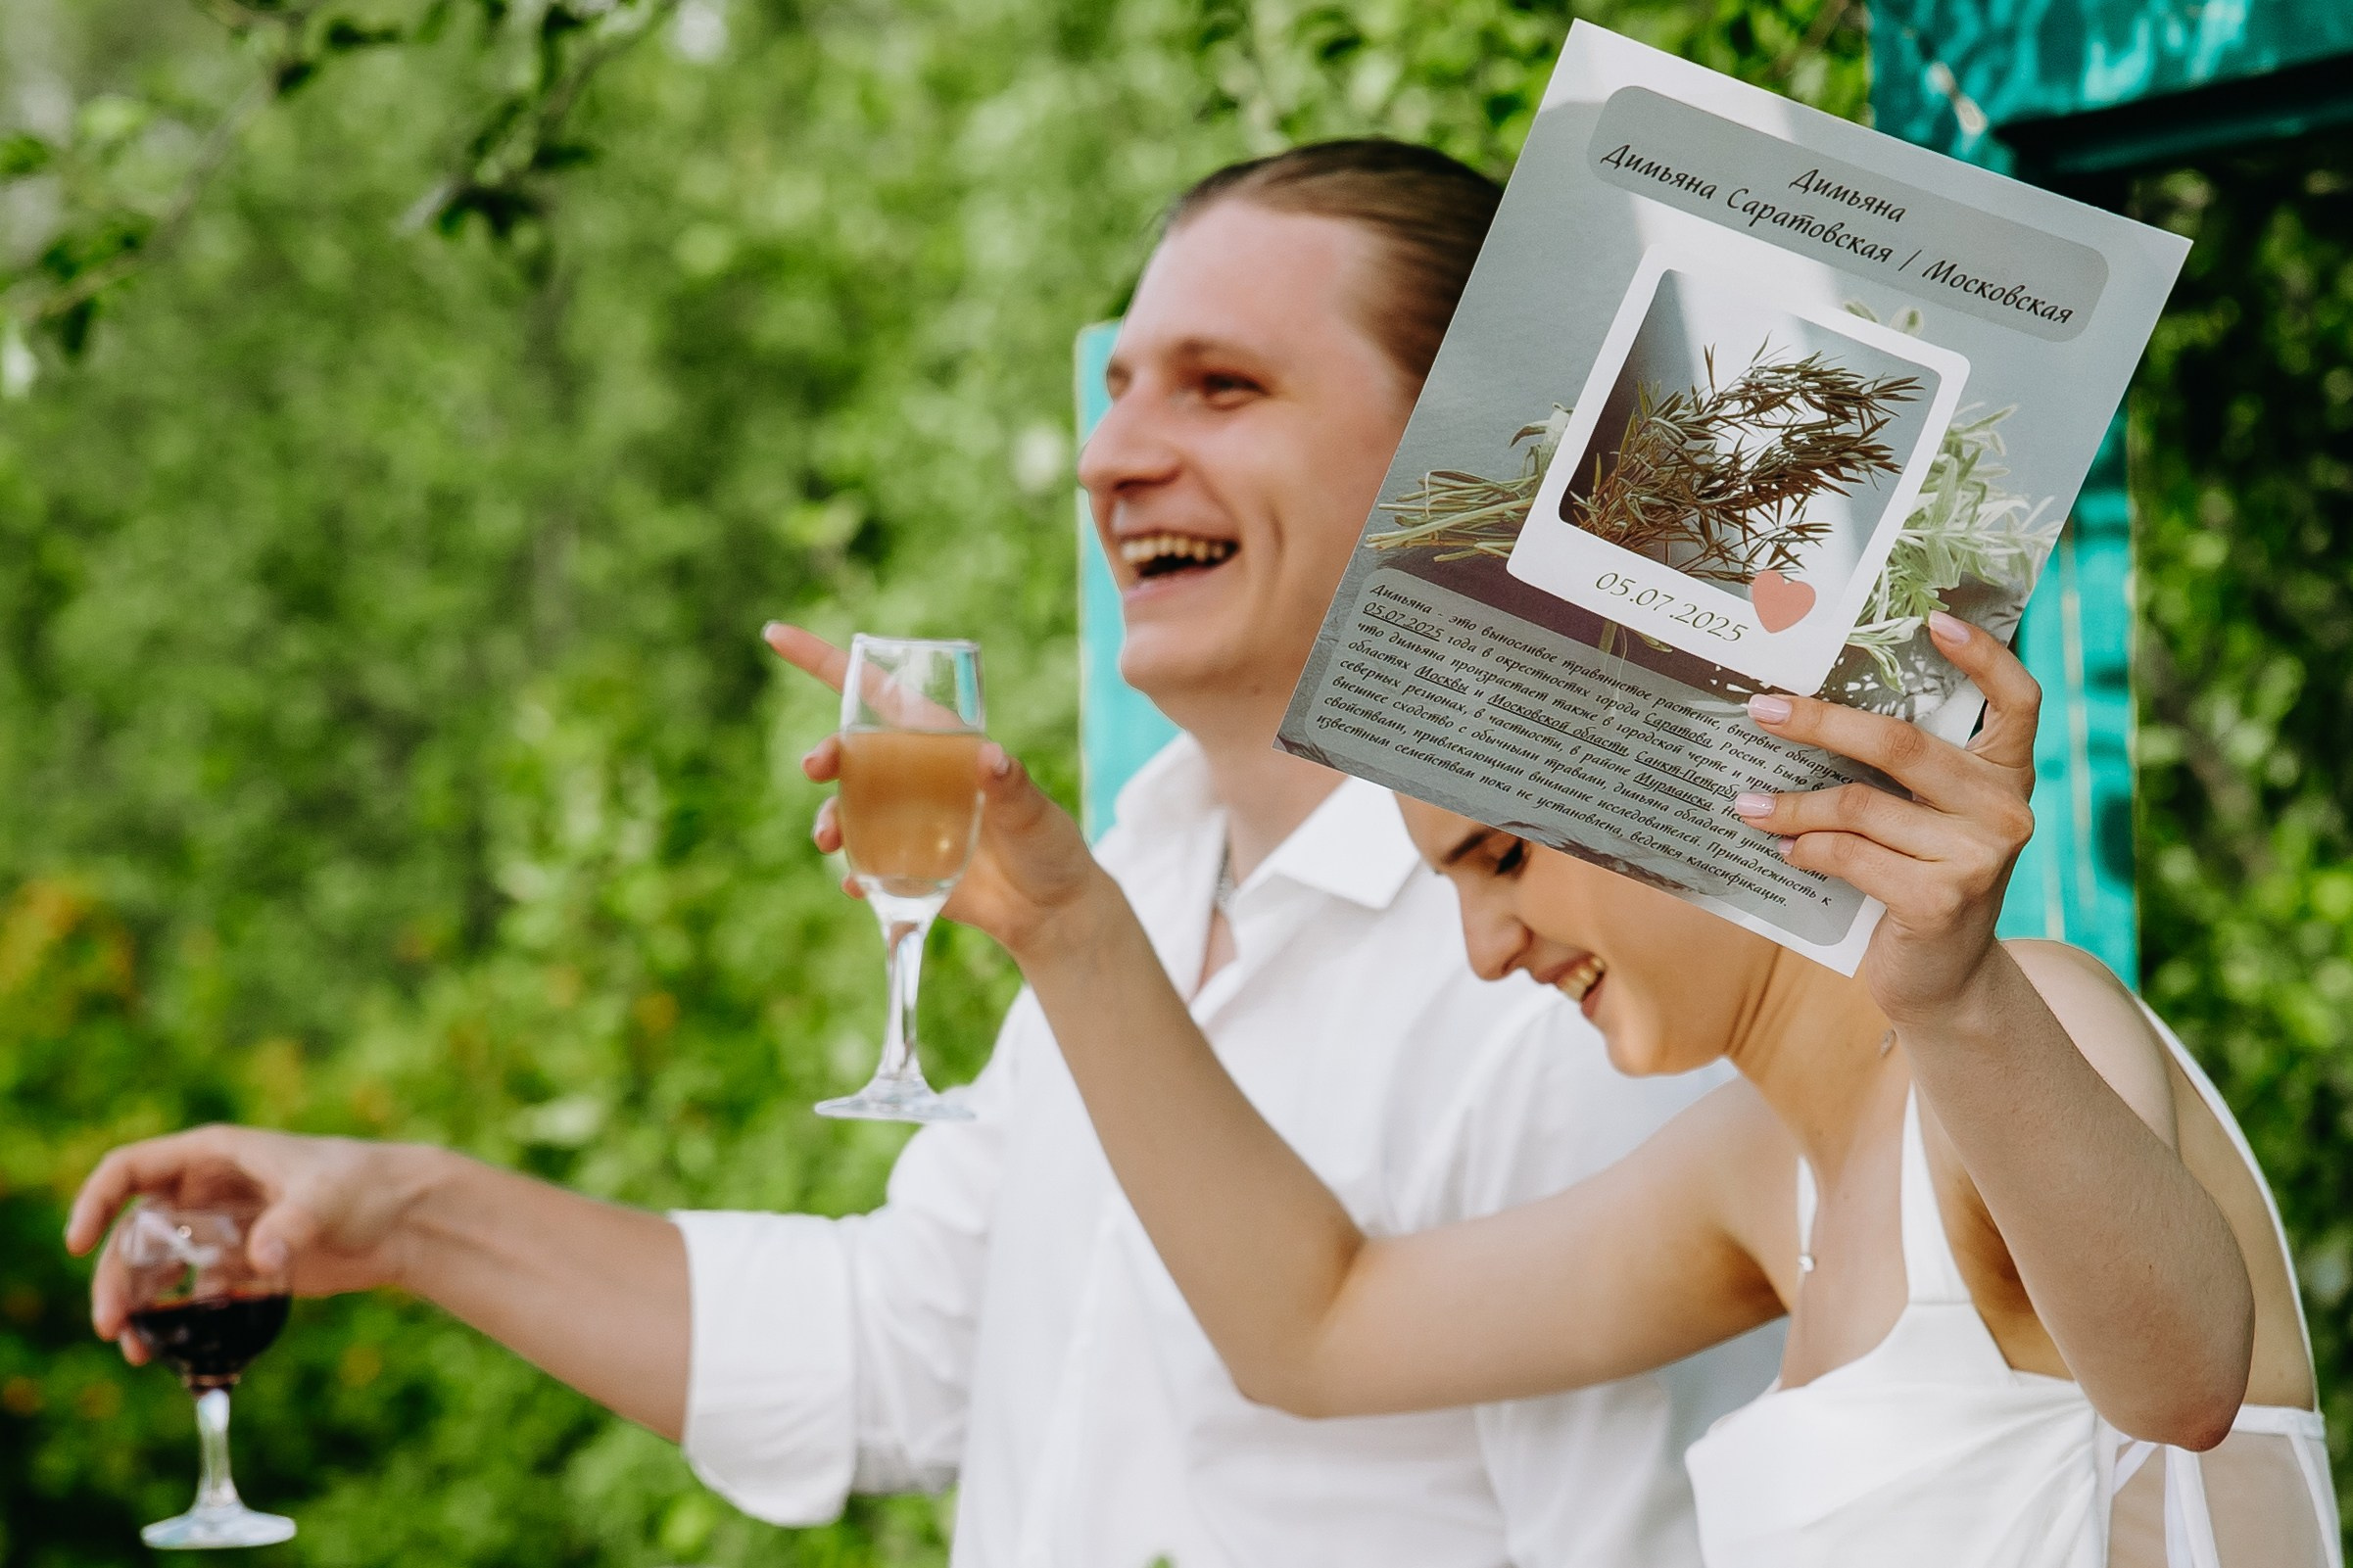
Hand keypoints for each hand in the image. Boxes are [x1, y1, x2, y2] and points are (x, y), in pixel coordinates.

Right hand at [66, 1128, 431, 1360]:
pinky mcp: (242, 1265)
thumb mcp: (327, 1198)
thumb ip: (291, 1225)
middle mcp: (208, 1191)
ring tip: (134, 1351)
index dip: (95, 1201)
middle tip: (111, 1323)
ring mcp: (222, 1230)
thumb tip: (260, 1260)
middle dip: (114, 1275)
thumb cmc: (368, 1185)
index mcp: (214, 1156)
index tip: (76, 1243)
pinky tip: (168, 1357)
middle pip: (135, 1230)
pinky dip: (175, 1322)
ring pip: (156, 1267)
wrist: (408, 1218)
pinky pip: (191, 1294)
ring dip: (137, 1306)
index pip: (131, 1168)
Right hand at [763, 623, 1112, 959]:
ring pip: (848, 809)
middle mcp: (913, 777)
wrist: (1049, 911)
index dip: (826, 663)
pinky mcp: (901, 867)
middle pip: (852, 753)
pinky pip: (864, 865)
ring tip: (827, 840)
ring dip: (829, 819)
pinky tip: (857, 886)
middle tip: (815, 767)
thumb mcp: (1033, 811)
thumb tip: (991, 757)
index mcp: (939, 744)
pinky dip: (855, 874)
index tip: (776, 634)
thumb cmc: (1048, 845)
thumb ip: (1012, 786)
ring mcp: (903, 822)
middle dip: (825, 755)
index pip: (878, 691)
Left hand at [1732, 611, 2038, 1019]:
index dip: (1984, 656)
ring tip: (1749, 805)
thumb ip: (1902, 775)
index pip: (2018, 700)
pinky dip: (1807, 849)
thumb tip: (1806, 711)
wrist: (1944, 981)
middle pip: (1900, 744)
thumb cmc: (1921, 879)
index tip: (1935, 618)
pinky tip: (1784, 850)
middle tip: (1761, 710)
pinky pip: (1850, 855)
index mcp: (2007, 775)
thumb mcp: (1929, 821)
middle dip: (1819, 722)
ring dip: (1792, 805)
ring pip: (1860, 806)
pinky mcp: (1941, 900)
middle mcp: (2006, 809)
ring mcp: (1979, 857)